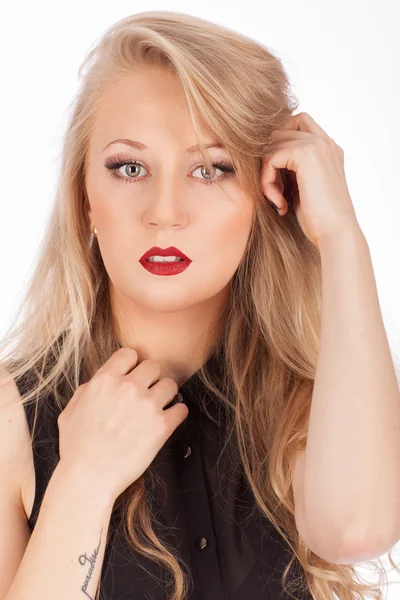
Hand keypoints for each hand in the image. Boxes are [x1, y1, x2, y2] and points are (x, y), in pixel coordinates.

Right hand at [56, 348, 188, 499]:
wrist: (89, 478)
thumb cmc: (76, 448)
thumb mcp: (70, 412)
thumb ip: (86, 391)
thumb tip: (98, 383)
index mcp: (105, 380)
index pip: (129, 354)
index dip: (131, 365)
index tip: (132, 376)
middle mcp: (128, 388)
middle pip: (153, 366)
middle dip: (150, 379)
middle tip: (147, 393)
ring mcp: (147, 405)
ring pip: (170, 385)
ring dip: (166, 395)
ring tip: (158, 407)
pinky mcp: (162, 425)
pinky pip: (181, 409)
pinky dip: (177, 414)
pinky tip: (169, 420)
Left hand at [261, 112, 360, 246]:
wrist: (335, 234)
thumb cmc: (318, 220)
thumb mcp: (301, 188)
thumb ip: (289, 169)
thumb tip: (262, 159)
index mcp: (328, 149)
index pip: (295, 124)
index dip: (277, 146)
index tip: (276, 178)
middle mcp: (325, 142)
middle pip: (279, 131)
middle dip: (269, 160)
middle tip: (274, 191)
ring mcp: (318, 145)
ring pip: (272, 144)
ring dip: (266, 173)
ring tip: (277, 199)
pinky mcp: (306, 154)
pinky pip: (271, 158)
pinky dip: (267, 181)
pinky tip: (279, 202)